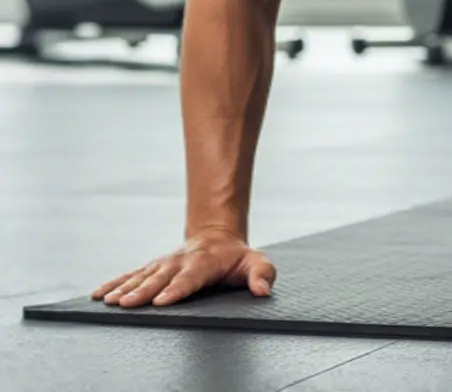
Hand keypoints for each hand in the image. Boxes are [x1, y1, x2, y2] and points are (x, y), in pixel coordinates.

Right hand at [91, 230, 276, 308]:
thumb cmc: (236, 257)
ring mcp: (164, 263)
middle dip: (143, 291)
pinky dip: (114, 283)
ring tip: (107, 301)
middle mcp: (180, 261)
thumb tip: (263, 290)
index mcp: (205, 262)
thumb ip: (262, 274)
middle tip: (126, 303)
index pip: (190, 277)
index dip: (177, 289)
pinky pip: (131, 274)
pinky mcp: (153, 267)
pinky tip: (98, 294)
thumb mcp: (255, 262)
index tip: (162, 300)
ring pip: (142, 276)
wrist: (217, 236)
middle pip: (160, 278)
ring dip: (124, 288)